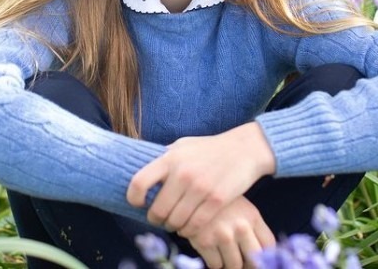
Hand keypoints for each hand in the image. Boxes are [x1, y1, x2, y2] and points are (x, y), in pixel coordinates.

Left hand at [126, 122, 275, 234]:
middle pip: (157, 210)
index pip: (139, 182)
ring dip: (173, 227)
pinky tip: (189, 226)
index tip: (140, 203)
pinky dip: (188, 231)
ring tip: (175, 222)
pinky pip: (194, 226)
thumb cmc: (209, 148)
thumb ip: (164, 158)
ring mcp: (200, 188)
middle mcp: (182, 173)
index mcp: (170, 158)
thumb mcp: (183, 145)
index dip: (134, 198)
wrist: (243, 148)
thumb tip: (143, 171)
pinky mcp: (216, 200)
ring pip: (175, 222)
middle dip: (156, 219)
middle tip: (160, 218)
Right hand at [185, 196, 275, 268]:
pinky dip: (213, 260)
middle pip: (254, 260)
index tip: (254, 257)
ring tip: (222, 249)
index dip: (263, 257)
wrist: (192, 189)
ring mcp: (223, 234)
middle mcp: (240, 226)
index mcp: (252, 216)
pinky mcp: (204, 241)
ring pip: (234, 265)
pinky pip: (215, 265)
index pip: (268, 246)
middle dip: (247, 263)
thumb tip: (258, 258)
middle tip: (238, 258)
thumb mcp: (241, 208)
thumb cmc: (220, 203)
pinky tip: (210, 246)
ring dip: (228, 261)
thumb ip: (253, 229)